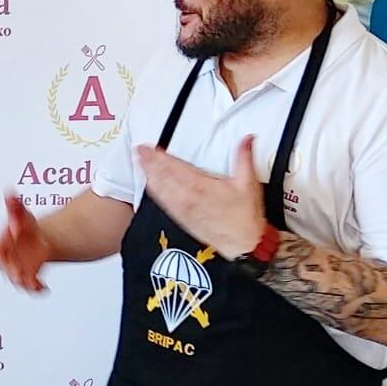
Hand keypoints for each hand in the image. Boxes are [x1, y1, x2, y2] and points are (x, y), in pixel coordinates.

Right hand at [0, 193, 51, 292]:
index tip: (14, 238)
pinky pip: (30, 286)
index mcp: (1, 246)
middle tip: (19, 274)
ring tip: (34, 283)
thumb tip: (10, 192)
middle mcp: (8, 260)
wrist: (37, 240)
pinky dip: (36, 288)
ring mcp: (17, 270)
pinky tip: (44, 288)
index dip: (2, 249)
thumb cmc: (25, 227)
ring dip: (24, 282)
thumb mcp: (21, 214)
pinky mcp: (28, 277)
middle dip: (12, 271)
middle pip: (6, 268)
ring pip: (18, 280)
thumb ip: (14, 205)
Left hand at [134, 135, 266, 258]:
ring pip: (160, 190)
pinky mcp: (183, 219)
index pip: (174, 168)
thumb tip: (246, 140)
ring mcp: (184, 210)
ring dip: (148, 176)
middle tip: (138, 152)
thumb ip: (244, 158)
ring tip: (139, 164)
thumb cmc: (244, 218)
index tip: (148, 148)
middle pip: (163, 177)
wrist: (241, 244)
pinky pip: (164, 204)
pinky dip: (154, 193)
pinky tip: (150, 187)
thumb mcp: (248, 183)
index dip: (158, 156)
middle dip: (149, 163)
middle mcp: (188, 198)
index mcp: (201, 187)